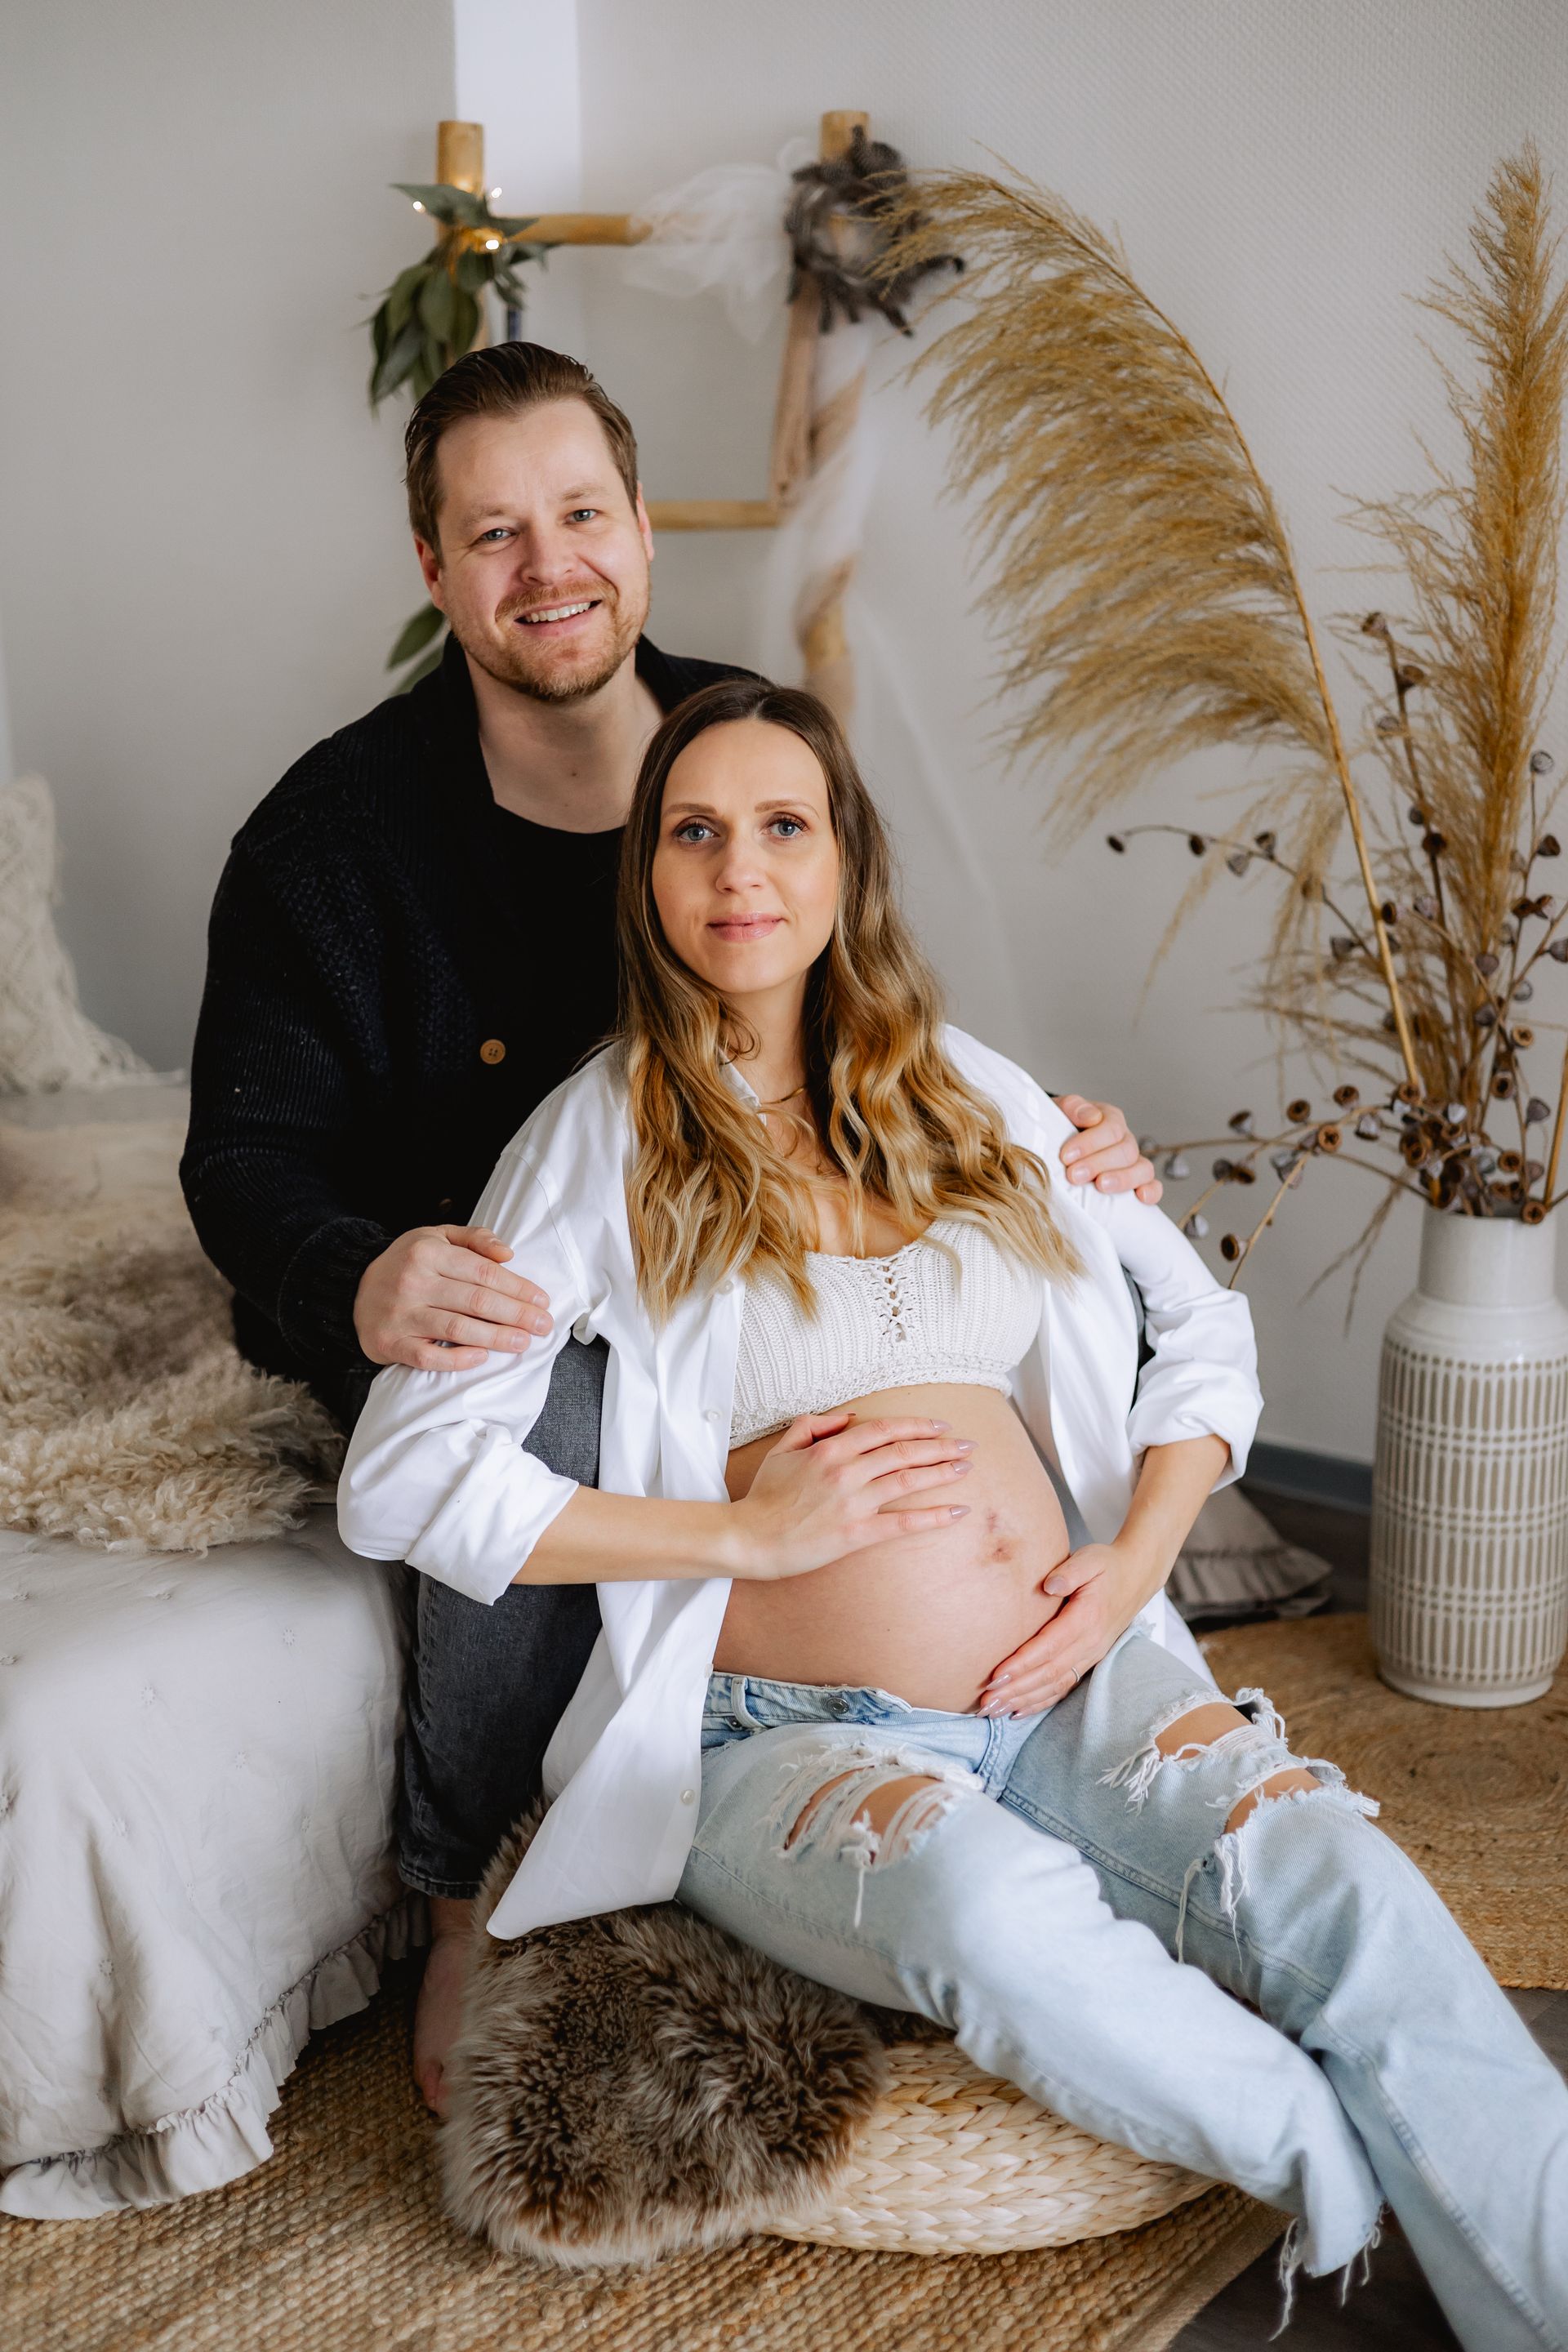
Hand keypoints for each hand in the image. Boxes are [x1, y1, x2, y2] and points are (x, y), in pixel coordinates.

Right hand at [353, 1226, 553, 1371]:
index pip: (483, 1272)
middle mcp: (413, 1282)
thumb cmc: (406, 1263)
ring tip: (523, 1342)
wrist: (353, 1289)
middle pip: (476, 1301)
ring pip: (458, 1329)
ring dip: (497, 1338)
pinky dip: (458, 1359)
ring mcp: (400, 1315)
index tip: (541, 1300)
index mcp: (427, 1252)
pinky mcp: (390, 1344)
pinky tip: (482, 1357)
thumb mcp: (436, 1237)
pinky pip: (429, 1357)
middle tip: (543, 1325)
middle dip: (516, 1314)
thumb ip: (474, 1239)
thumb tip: (508, 1254)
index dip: (517, 1287)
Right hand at [733, 1411, 974, 1581]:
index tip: (940, 1427)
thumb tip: (847, 1417)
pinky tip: (956, 1512)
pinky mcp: (855, 1533)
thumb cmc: (764, 1496)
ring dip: (941, 1472)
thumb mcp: (782, 1450)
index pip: (884, 1429)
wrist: (750, 1538)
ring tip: (965, 1468)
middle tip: (967, 1445)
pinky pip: (902, 1523)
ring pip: (907, 1480)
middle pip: (903, 1451)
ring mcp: (853, 1502)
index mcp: (830, 1449)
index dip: (916, 1426)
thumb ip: (813, 1426)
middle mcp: (846, 1471)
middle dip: (940, 1446)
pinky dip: (932, 1517)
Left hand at [975, 1541, 1159, 1715]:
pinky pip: (1063, 1687)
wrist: (1137, 1576)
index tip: (994, 1675)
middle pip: (1048, 1673)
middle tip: (984, 1702)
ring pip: (1054, 1685)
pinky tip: (1018, 1710)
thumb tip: (1049, 1585)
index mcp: (1086, 1619)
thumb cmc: (1108, 1565)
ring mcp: (1091, 1655)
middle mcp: (1090, 1644)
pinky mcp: (1089, 1660)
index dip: (1021, 1664)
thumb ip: (1070, 1571)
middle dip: (1015, 1690)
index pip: (1049, 1647)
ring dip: (1023, 1700)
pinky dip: (1040, 1702)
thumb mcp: (1090, 1558)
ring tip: (992, 1710)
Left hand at [1056, 1096, 1161, 1203]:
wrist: (1056, 1146)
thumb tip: (1092, 1117)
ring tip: (1100, 1186)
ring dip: (1123, 1179)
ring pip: (1143, 1169)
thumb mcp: (1060, 1111)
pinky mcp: (1136, 1183)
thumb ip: (1073, 1106)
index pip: (1110, 1129)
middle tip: (1074, 1175)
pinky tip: (1141, 1197)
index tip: (1066, 1156)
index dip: (1090, 1143)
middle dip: (1098, 1164)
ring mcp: (1133, 1163)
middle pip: (1125, 1151)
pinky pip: (1153, 1187)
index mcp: (1109, 1119)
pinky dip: (1151, 1191)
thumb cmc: (1059, 1129)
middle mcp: (1125, 1140)